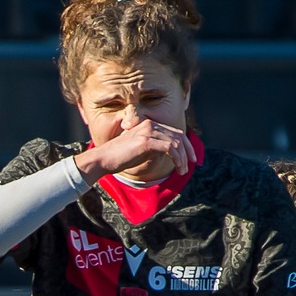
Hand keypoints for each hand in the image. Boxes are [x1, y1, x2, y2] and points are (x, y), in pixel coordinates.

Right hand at [75, 116, 192, 182]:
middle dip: (188, 150)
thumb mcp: (140, 150)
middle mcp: (150, 125)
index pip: (174, 131)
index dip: (185, 144)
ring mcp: (148, 132)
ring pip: (176, 142)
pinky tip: (178, 168)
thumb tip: (168, 153)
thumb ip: (153, 147)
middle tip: (192, 163)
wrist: (103, 159)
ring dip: (182, 158)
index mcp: (149, 124)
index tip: (190, 157)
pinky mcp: (146, 141)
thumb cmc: (119, 157)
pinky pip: (170, 148)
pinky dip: (177, 158)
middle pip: (178, 135)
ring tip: (183, 171)